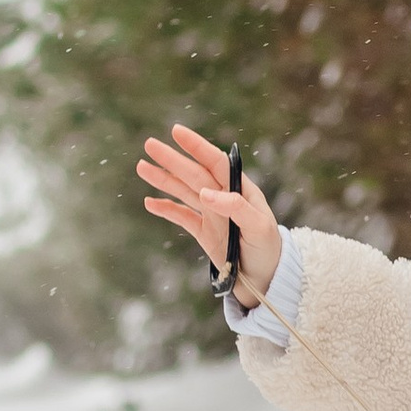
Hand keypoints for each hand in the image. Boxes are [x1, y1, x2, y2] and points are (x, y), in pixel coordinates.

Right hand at [136, 125, 284, 305]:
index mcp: (239, 190)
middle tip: (149, 144)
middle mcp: (223, 198)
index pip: (215, 162)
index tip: (177, 131)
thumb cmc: (268, 249)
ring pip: (183, 192)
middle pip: (193, 174)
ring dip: (163, 179)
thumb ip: (235, 208)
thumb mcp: (258, 227)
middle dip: (172, 159)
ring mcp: (211, 214)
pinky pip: (181, 217)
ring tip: (142, 166)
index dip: (197, 146)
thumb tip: (206, 193)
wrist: (266, 279)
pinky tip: (150, 202)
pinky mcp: (203, 232)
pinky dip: (165, 210)